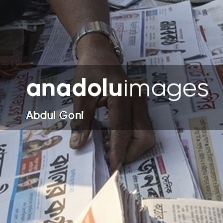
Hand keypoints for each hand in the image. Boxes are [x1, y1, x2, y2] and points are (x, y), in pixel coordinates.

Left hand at [69, 35, 154, 169]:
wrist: (99, 53)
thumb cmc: (89, 71)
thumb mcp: (80, 94)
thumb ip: (80, 120)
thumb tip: (77, 145)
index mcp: (122, 96)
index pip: (123, 131)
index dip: (118, 152)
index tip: (111, 168)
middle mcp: (137, 101)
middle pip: (145, 136)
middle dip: (130, 153)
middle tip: (109, 160)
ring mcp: (141, 103)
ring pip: (146, 134)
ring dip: (130, 147)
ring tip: (106, 149)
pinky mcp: (139, 106)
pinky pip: (141, 128)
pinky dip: (130, 139)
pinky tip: (110, 139)